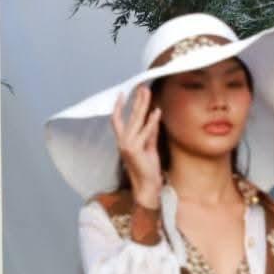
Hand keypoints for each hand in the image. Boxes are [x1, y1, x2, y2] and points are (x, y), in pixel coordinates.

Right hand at [111, 87, 161, 206]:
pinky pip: (145, 132)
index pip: (117, 120)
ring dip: (143, 105)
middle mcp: (123, 142)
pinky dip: (152, 122)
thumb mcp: (149, 147)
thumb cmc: (148, 169)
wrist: (148, 186)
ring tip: (147, 93)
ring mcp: (128, 145)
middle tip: (142, 87)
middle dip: (136, 100)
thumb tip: (153, 118)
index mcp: (124, 141)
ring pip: (136, 121)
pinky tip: (156, 111)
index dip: (118, 106)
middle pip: (130, 116)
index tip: (123, 93)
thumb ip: (150, 134)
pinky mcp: (135, 149)